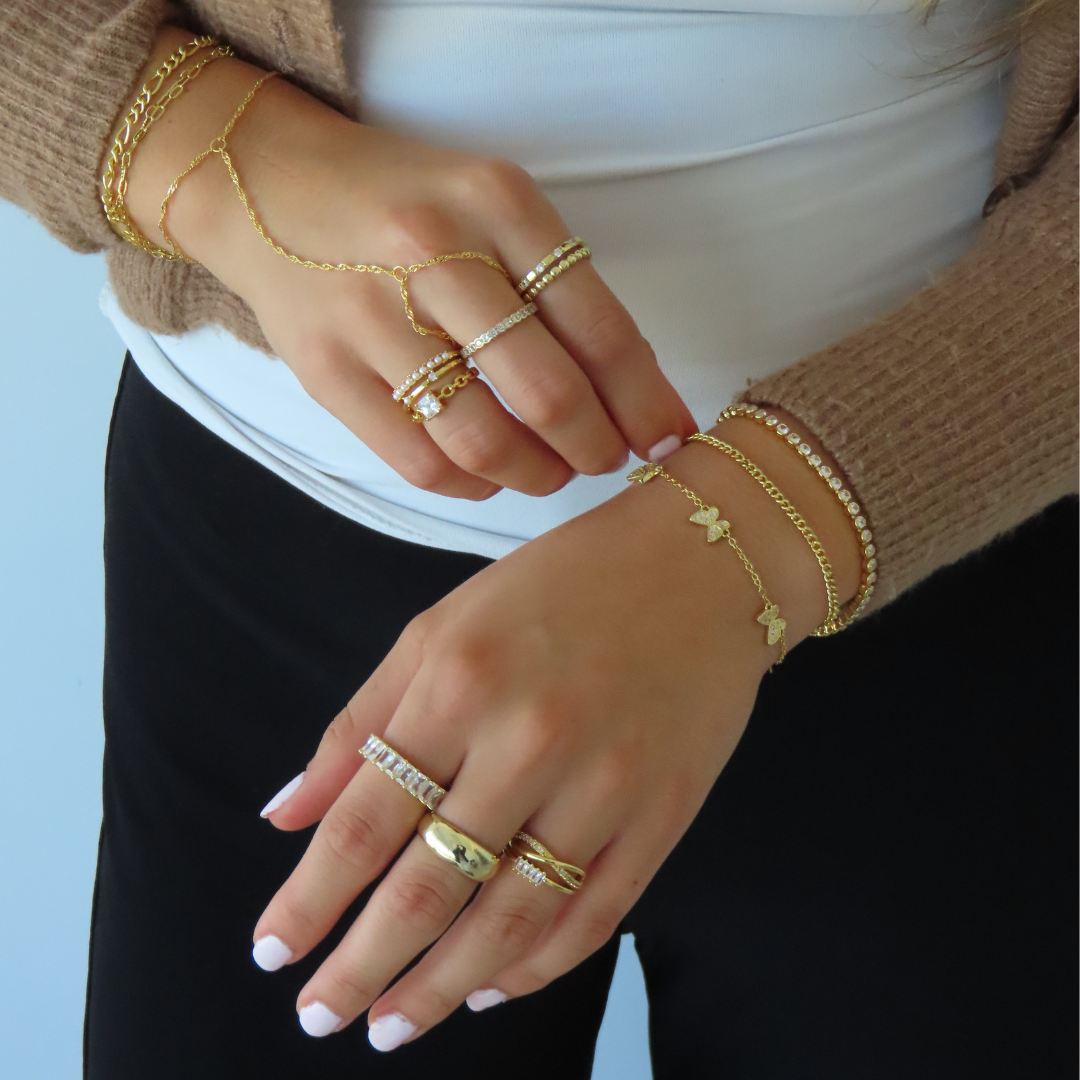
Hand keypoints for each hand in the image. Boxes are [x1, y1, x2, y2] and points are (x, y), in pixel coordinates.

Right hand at [123, 32, 695, 500]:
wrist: (269, 186)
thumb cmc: (407, 205)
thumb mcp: (494, 207)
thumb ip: (561, 288)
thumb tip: (635, 397)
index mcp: (499, 203)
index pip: (599, 326)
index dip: (646, 399)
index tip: (669, 438)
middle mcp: (436, 254)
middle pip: (547, 392)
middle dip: (598, 448)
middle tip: (610, 460)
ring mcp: (372, 316)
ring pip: (483, 438)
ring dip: (537, 475)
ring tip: (552, 472)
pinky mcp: (326, 371)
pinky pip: (418, 461)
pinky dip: (471, 484)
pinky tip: (489, 474)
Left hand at [251, 425, 857, 1048]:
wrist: (701, 563)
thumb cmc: (559, 585)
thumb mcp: (441, 626)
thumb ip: (361, 721)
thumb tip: (286, 815)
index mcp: (460, 682)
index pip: (363, 821)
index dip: (309, 900)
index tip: (273, 949)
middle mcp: (530, 740)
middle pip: (429, 887)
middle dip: (362, 967)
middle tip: (321, 1016)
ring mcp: (606, 784)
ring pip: (511, 921)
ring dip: (442, 986)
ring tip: (395, 1023)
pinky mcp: (664, 814)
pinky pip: (593, 916)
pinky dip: (538, 968)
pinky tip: (491, 987)